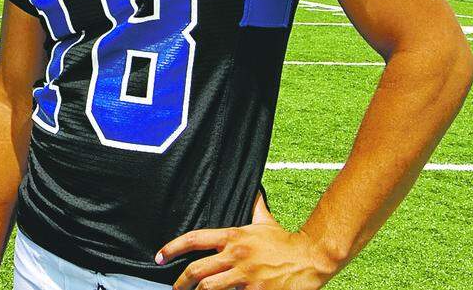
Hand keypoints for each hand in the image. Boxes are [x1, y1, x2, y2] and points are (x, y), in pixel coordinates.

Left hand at [159, 199, 339, 289]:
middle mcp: (236, 255)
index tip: (159, 256)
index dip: (172, 248)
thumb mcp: (265, 222)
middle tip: (175, 287)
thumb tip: (252, 192)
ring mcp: (246, 275)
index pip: (194, 239)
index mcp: (233, 236)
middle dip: (181, 282)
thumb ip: (254, 208)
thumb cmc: (285, 242)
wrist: (312, 257)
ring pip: (209, 288)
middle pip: (197, 270)